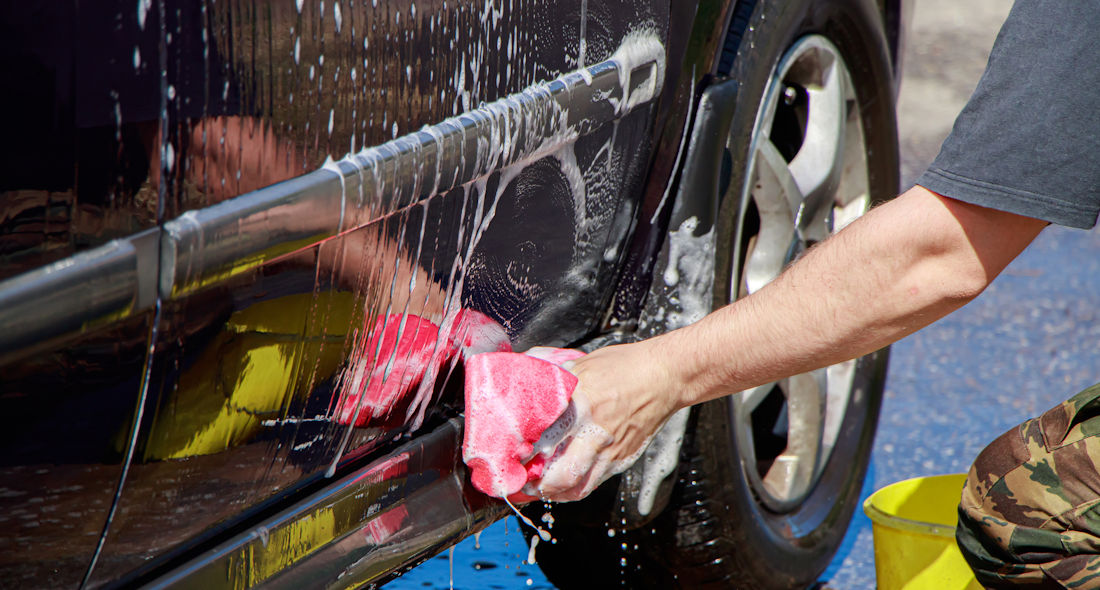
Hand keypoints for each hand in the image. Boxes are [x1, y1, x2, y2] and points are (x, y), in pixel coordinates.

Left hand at [529, 337, 681, 501]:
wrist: (664, 376)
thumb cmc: (625, 367)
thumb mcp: (583, 365)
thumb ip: (555, 376)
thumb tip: (527, 375)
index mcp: (580, 405)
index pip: (543, 440)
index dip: (523, 455)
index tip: (509, 457)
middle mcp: (594, 432)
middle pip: (558, 476)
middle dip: (535, 486)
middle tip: (520, 481)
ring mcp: (609, 450)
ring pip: (576, 487)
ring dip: (552, 493)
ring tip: (536, 488)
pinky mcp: (621, 459)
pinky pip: (593, 484)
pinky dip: (573, 489)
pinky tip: (561, 485)